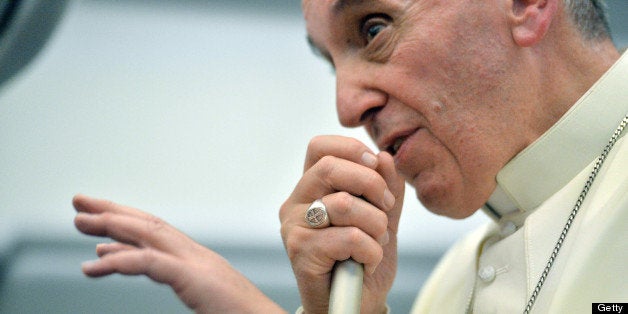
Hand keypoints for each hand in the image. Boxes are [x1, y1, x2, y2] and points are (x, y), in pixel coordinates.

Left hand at [73, 194, 285, 313]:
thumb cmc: (237, 313)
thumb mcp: (198, 292)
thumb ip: (170, 275)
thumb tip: (140, 264)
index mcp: (196, 258)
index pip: (155, 229)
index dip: (125, 218)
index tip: (98, 216)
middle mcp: (194, 254)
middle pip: (148, 223)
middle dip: (112, 211)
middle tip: (79, 203)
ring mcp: (196, 263)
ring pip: (148, 234)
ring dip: (112, 226)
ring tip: (81, 222)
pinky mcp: (194, 279)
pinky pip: (151, 263)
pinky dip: (122, 259)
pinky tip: (96, 263)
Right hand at [279, 135, 404, 313]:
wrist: (354, 305)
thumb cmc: (363, 259)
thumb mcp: (382, 217)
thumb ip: (385, 187)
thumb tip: (384, 157)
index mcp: (311, 189)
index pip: (319, 147)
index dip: (352, 149)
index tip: (376, 167)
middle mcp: (295, 203)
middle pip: (329, 168)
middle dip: (371, 184)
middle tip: (386, 207)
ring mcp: (294, 227)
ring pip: (346, 204)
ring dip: (376, 225)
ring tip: (377, 242)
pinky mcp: (300, 252)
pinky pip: (349, 238)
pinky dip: (371, 250)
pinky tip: (366, 262)